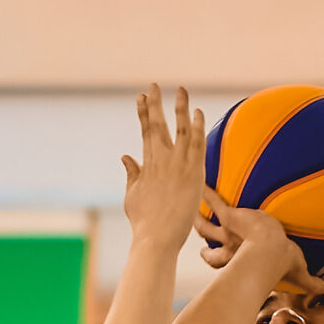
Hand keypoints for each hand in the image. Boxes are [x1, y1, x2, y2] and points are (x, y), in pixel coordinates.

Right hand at [121, 83, 204, 247]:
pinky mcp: (193, 173)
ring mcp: (177, 165)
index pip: (145, 132)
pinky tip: (197, 111)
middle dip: (155, 103)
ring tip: (181, 89)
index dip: (143, 112)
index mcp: (147, 164)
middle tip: (154, 85)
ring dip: (180, 107)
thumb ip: (132, 173)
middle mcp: (161, 160)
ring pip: (180, 129)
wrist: (157, 238)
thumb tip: (126, 156)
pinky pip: (197, 144)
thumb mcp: (133, 195)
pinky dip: (197, 126)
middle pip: (158, 125)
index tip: (141, 96)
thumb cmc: (144, 222)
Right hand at [195, 190, 318, 294]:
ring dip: (198, 217)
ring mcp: (227, 231)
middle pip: (208, 243)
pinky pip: (215, 201)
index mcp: (240, 259)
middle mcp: (229, 246)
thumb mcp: (299, 271)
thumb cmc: (282, 263)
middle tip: (196, 226)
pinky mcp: (230, 216)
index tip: (206, 254)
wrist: (269, 249)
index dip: (211, 258)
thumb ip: (310, 282)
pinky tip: (199, 183)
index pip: (218, 261)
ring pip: (204, 225)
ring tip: (191, 206)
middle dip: (203, 236)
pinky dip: (206, 192)